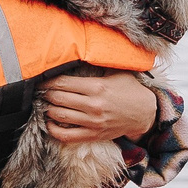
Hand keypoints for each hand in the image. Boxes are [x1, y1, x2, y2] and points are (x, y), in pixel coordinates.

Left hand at [40, 73, 158, 143]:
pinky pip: (66, 136)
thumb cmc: (130, 90)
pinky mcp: (93, 135)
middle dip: (45, 94)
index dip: (48, 81)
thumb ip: (100, 64)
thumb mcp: (118, 72)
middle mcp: (93, 105)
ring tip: (45, 104)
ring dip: (47, 109)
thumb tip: (81, 51)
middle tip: (41, 91)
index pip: (63, 83)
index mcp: (97, 87)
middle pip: (57, 98)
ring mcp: (93, 122)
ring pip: (59, 115)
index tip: (42, 80)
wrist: (146, 114)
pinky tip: (50, 123)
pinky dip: (53, 130)